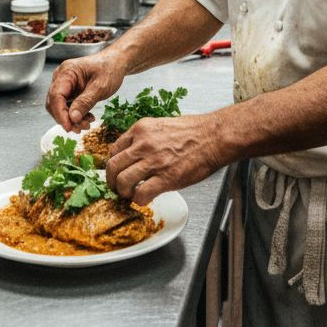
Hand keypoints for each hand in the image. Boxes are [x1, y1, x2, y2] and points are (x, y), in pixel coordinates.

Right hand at [46, 53, 125, 131]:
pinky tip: (88, 118)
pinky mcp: (69, 91)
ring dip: (71, 119)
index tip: (69, 128)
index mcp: (66, 72)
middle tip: (81, 128)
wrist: (115, 63)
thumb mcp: (100, 87)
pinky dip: (76, 115)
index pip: (56, 95)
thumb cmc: (109, 70)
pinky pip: (67, 107)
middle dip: (66, 118)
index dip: (60, 114)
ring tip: (88, 124)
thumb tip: (72, 119)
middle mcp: (61, 78)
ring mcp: (64, 85)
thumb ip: (85, 102)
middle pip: (54, 103)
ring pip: (60, 107)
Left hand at [105, 115, 228, 205]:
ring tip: (131, 195)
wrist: (214, 137)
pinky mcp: (166, 178)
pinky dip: (139, 200)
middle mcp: (143, 144)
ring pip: (122, 181)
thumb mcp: (162, 126)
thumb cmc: (194, 131)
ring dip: (123, 193)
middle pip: (112, 166)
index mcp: (141, 129)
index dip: (113, 165)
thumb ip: (145, 138)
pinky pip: (140, 194)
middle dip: (112, 181)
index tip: (117, 172)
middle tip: (118, 188)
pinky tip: (146, 199)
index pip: (114, 150)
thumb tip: (134, 154)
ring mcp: (153, 161)